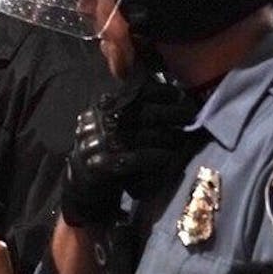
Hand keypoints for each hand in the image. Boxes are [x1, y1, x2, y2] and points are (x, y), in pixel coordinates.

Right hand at [59, 77, 197, 229]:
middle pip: (143, 113)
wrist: (81, 182)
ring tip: (184, 138)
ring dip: (169, 137)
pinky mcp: (102, 165)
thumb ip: (131, 107)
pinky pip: (137, 158)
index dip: (159, 92)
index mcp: (102, 107)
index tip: (178, 95)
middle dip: (172, 113)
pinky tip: (169, 158)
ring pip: (143, 136)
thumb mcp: (112, 122)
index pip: (133, 91)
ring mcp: (99, 144)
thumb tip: (171, 93)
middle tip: (191, 116)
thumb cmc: (106, 148)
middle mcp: (98, 122)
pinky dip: (156, 158)